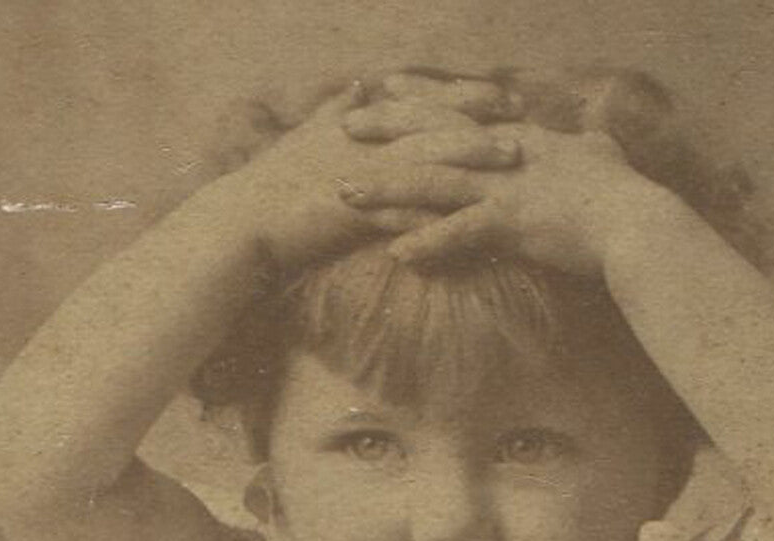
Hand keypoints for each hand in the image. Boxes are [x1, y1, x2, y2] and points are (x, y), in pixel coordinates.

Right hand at [227, 79, 523, 267]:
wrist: (246, 220)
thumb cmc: (277, 179)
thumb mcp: (311, 134)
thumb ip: (342, 107)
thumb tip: (363, 82)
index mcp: (365, 123)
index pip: (426, 102)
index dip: (469, 98)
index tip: (507, 97)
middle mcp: (369, 143)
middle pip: (437, 126)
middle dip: (485, 125)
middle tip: (526, 127)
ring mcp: (364, 175)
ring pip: (429, 162)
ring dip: (474, 163)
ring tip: (512, 166)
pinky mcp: (356, 213)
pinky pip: (406, 215)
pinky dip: (441, 218)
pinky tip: (474, 225)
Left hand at [338, 91, 658, 274]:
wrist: (639, 225)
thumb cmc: (624, 195)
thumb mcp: (605, 156)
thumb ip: (590, 144)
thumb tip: (593, 136)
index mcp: (518, 138)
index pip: (459, 112)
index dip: (418, 100)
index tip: (383, 93)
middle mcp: (504, 155)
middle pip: (434, 137)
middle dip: (385, 132)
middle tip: (342, 129)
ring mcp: (506, 186)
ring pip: (434, 181)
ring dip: (386, 188)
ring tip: (344, 193)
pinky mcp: (513, 222)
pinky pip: (460, 232)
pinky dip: (427, 243)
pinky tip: (394, 255)